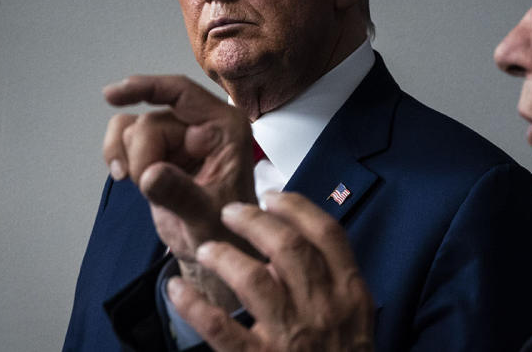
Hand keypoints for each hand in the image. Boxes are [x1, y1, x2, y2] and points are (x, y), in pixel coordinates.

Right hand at [102, 75, 258, 307]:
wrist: (215, 248)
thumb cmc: (224, 230)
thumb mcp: (207, 218)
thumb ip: (181, 195)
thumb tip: (152, 174)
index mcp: (227, 129)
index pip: (183, 93)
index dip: (147, 88)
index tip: (113, 94)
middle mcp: (205, 124)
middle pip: (150, 122)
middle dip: (142, 159)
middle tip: (154, 189)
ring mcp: (180, 134)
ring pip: (132, 129)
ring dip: (132, 162)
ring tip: (151, 190)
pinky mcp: (159, 146)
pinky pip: (123, 137)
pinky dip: (117, 156)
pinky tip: (125, 177)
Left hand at [168, 192, 374, 351]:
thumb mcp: (354, 319)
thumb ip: (331, 282)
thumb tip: (288, 250)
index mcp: (350, 293)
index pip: (326, 233)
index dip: (296, 207)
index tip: (272, 196)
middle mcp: (323, 308)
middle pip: (287, 246)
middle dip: (254, 221)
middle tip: (230, 212)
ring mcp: (292, 335)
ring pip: (253, 278)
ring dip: (224, 256)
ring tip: (206, 249)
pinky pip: (220, 327)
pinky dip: (194, 305)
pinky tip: (177, 289)